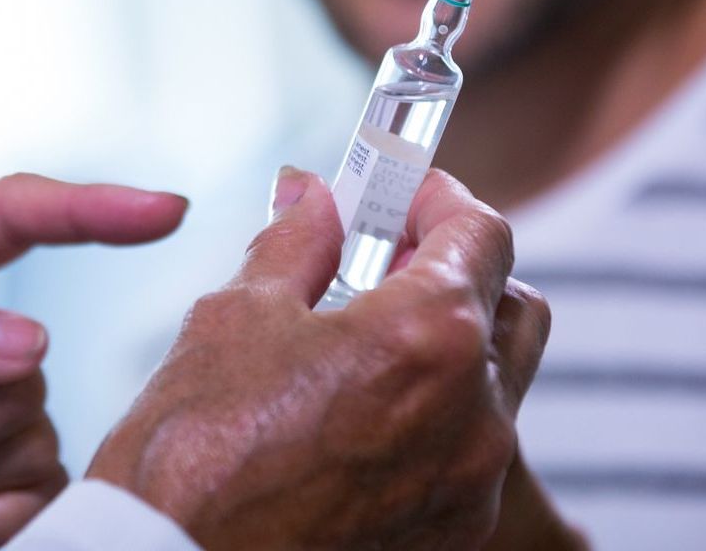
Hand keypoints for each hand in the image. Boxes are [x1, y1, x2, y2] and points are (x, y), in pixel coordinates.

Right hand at [88, 166, 551, 549]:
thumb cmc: (196, 455)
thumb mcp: (240, 314)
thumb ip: (299, 240)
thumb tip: (315, 197)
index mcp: (431, 338)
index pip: (482, 232)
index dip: (438, 196)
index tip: (401, 189)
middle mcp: (475, 413)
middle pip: (509, 302)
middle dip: (457, 263)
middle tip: (387, 251)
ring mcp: (472, 483)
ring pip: (498, 377)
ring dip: (451, 335)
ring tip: (367, 329)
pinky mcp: (454, 533)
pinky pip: (472, 443)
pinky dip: (439, 402)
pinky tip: (364, 399)